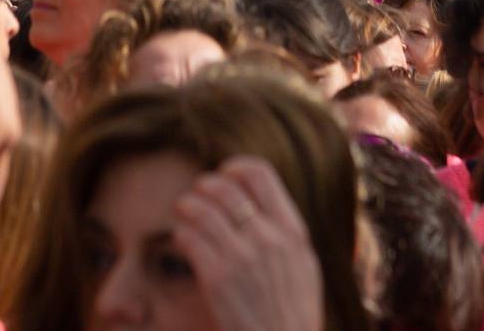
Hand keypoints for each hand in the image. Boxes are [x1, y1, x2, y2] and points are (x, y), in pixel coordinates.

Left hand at [172, 157, 324, 330]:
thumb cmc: (291, 317)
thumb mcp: (303, 269)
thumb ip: (284, 236)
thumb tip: (259, 206)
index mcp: (293, 232)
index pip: (260, 173)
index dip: (233, 168)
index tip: (223, 179)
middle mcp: (269, 239)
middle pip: (224, 186)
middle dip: (202, 187)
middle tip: (194, 197)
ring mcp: (243, 257)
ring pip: (200, 208)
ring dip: (185, 207)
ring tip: (182, 214)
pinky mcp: (217, 278)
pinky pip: (187, 237)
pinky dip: (180, 234)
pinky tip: (181, 241)